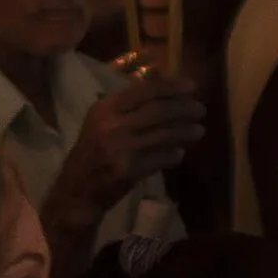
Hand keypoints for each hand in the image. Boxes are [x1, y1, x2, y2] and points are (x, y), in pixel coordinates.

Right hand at [42, 76, 203, 226]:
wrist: (77, 190)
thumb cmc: (92, 151)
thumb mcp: (101, 121)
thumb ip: (127, 106)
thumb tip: (164, 88)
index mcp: (106, 108)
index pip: (144, 90)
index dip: (171, 86)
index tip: (192, 86)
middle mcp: (112, 124)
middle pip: (157, 111)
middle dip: (183, 108)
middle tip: (201, 110)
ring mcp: (120, 148)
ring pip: (162, 135)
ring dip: (185, 132)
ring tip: (199, 130)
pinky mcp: (128, 170)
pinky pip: (160, 158)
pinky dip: (173, 155)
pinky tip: (179, 153)